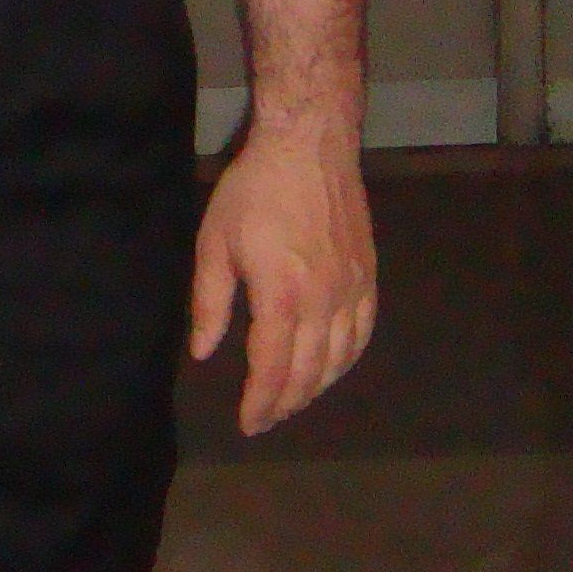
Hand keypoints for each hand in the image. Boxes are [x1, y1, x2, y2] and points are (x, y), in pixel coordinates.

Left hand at [190, 113, 375, 433]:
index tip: (248, 422)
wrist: (309, 149)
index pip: (272, 368)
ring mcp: (352, 289)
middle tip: (266, 419)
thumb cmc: (254, 193)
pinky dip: (348, 359)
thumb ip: (210, 303)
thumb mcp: (215, 244)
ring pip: (340, 358)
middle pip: (308, 371)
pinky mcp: (368, 276)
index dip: (261, 402)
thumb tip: (204, 352)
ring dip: (317, 387)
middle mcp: (324, 301)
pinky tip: (333, 367)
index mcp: (282, 296)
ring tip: (293, 400)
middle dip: (286, 403)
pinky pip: (364, 332)